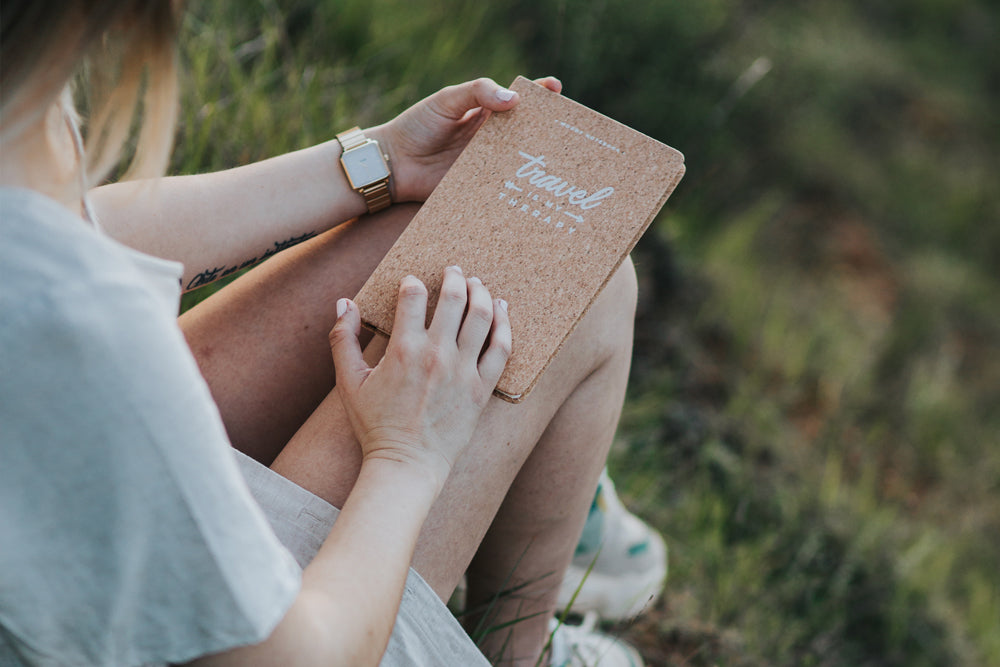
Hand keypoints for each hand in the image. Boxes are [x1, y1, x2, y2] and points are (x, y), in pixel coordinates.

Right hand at [329, 266, 511, 487]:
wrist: (406, 464)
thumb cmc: (375, 425)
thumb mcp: (349, 382)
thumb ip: (343, 339)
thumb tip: (344, 302)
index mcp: (403, 350)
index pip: (413, 297)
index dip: (412, 283)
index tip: (413, 283)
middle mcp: (436, 355)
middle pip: (454, 299)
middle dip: (454, 277)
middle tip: (453, 269)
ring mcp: (462, 371)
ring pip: (481, 317)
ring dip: (481, 293)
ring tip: (477, 283)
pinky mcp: (481, 388)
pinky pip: (501, 349)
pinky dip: (504, 324)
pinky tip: (502, 309)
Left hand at [368, 76, 561, 202]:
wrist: (393, 165)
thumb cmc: (417, 126)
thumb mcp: (446, 101)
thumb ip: (477, 93)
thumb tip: (514, 99)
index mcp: (485, 113)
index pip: (518, 101)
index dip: (539, 94)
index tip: (556, 88)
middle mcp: (491, 139)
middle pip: (527, 134)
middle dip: (549, 132)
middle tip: (568, 131)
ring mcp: (487, 165)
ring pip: (520, 164)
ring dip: (538, 165)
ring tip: (561, 164)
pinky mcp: (480, 188)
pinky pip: (504, 189)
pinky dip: (519, 191)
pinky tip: (537, 193)